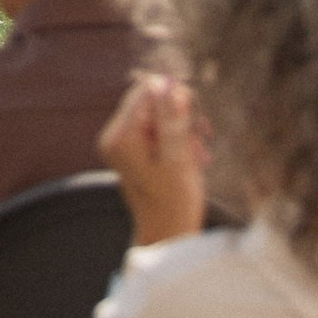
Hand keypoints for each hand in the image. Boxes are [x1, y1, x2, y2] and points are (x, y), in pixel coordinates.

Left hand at [100, 72, 208, 245]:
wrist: (169, 234)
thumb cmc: (174, 202)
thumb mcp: (177, 157)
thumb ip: (171, 119)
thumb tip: (167, 83)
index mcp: (120, 136)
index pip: (145, 92)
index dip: (173, 96)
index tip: (195, 116)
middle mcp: (115, 136)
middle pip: (150, 103)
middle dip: (179, 116)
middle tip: (202, 137)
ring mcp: (124, 144)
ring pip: (159, 117)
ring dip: (183, 130)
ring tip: (198, 154)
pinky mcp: (135, 151)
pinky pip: (158, 132)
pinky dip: (178, 140)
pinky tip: (193, 158)